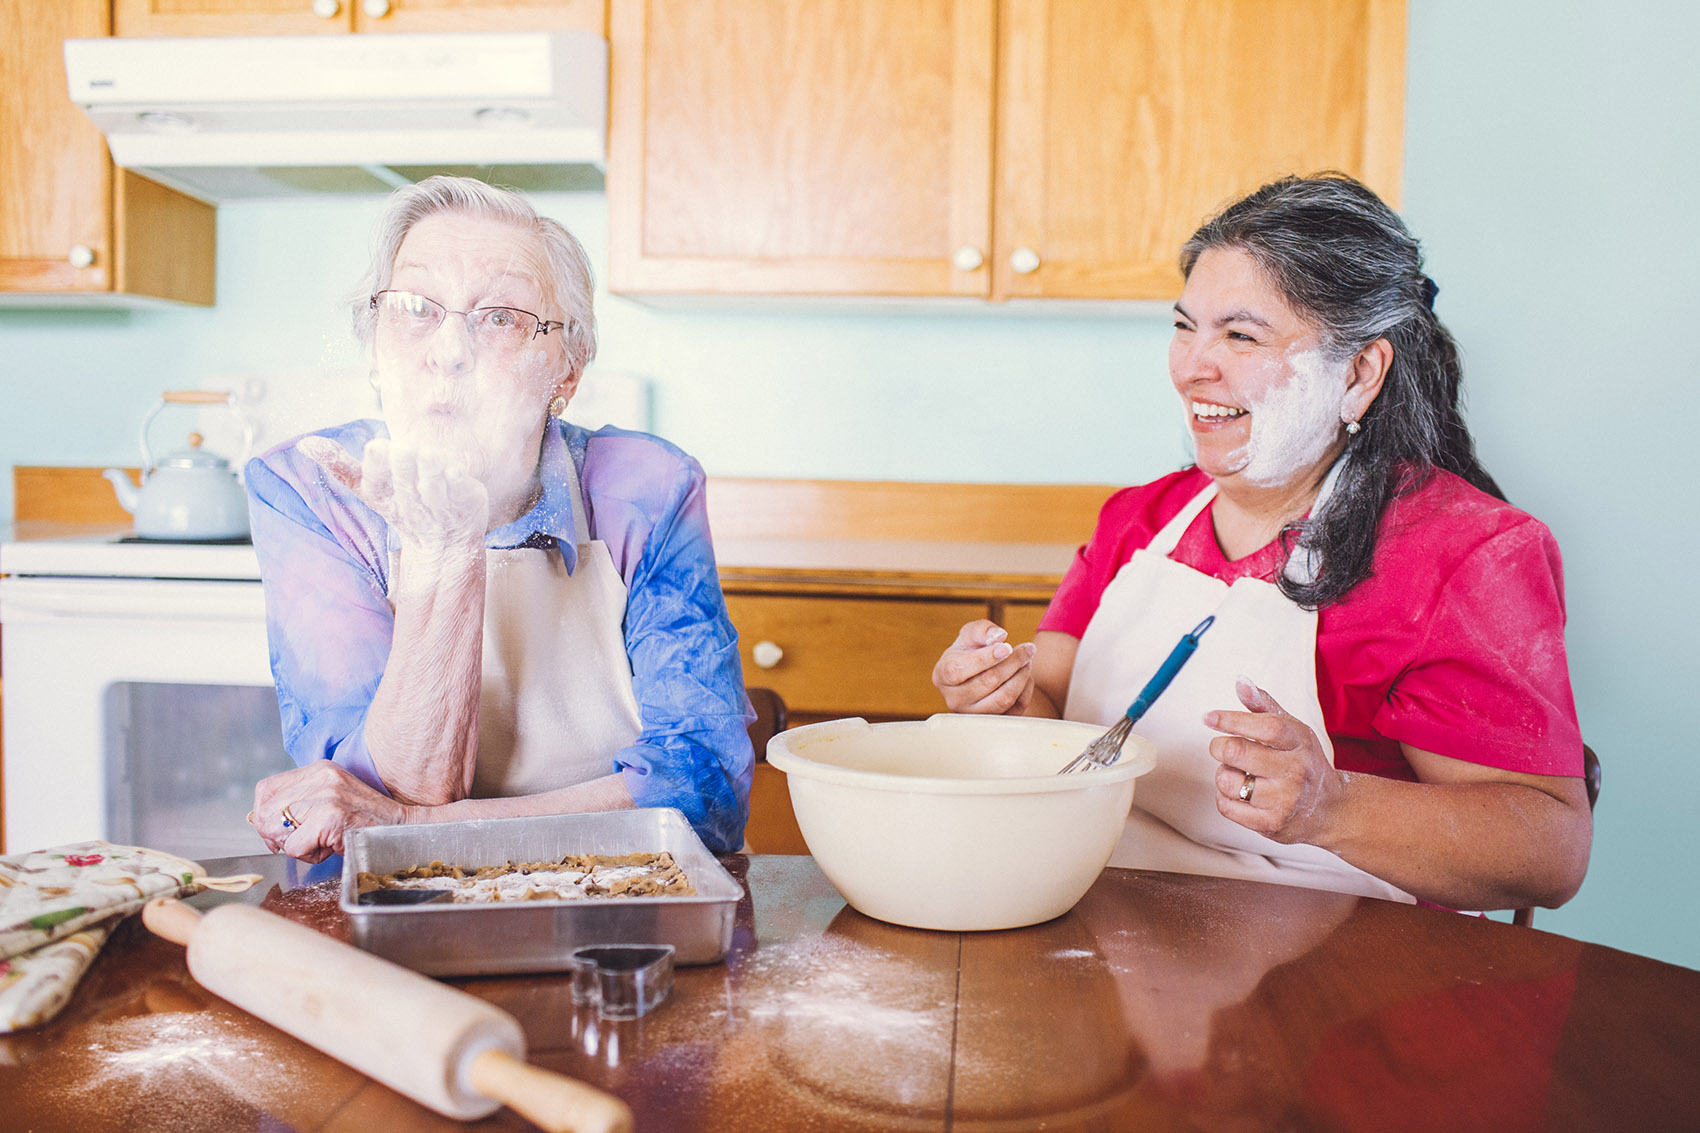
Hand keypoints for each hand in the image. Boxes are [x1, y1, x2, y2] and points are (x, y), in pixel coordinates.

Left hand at [251, 760, 416, 864]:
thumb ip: (302, 801)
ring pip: (277, 831)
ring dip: (295, 846)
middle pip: (264, 811)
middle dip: (274, 835)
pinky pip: (294, 847)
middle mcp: (321, 778)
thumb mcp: (333, 799)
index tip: (279, 831)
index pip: (266, 789)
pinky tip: (331, 848)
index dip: (264, 814)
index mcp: (320, 769)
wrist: (402, 831)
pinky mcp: (330, 817)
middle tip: (298, 843)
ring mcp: (326, 796)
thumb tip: (263, 821)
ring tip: (322, 843)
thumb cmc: (367, 822)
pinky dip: (309, 856)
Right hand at [297, 435, 486, 556]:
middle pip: (404, 481)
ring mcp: (440, 504)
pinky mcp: (465, 501)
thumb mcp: (371, 488)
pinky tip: (456, 470)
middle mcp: (411, 502)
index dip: (376, 467)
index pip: (375, 483)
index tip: (375, 448)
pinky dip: (458, 480)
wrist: (446, 540)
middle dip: (402, 464)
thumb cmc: (405, 506)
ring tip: (425, 453)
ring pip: (431, 486)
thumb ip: (341, 466)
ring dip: (428, 469)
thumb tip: (305, 444)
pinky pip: (460, 490)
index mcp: (385, 497)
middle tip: (401, 447)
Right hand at [932, 620, 1036, 713]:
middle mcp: (954, 699)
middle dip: (1013, 662)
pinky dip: (1026, 689)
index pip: (961, 669)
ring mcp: (973, 714)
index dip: (986, 657)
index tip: (1007, 646)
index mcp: (943, 676)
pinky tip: (1024, 674)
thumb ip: (982, 630)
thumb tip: (998, 636)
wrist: (975, 673)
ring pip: (1004, 698)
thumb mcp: (970, 634)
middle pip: (988, 682)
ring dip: (1022, 676)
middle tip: (1028, 649)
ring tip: (1028, 659)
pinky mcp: (992, 722)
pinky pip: (1016, 708)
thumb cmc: (969, 652)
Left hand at [1205, 678, 1345, 844]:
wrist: (1332, 810)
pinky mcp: (1270, 824)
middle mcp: (1294, 771)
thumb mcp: (1294, 730)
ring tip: (1238, 773)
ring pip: (1226, 780)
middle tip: (1224, 748)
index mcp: (1300, 742)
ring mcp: (1283, 800)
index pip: (1264, 726)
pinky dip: (1225, 797)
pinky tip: (1240, 792)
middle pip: (1236, 751)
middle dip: (1219, 746)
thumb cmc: (1305, 763)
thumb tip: (1240, 681)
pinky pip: (1226, 806)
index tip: (1209, 717)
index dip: (1230, 719)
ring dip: (1223, 774)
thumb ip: (1264, 705)